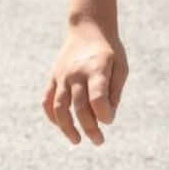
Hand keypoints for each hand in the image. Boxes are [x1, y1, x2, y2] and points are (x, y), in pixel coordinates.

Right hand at [43, 23, 128, 145]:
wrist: (88, 28)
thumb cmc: (109, 50)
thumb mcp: (121, 67)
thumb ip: (114, 91)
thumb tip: (107, 118)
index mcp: (96, 69)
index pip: (97, 98)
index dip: (104, 114)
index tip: (109, 120)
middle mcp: (76, 73)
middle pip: (79, 107)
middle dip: (90, 128)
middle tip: (99, 141)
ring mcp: (62, 76)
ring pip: (59, 107)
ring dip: (67, 127)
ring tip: (77, 140)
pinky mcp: (53, 77)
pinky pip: (47, 100)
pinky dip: (52, 115)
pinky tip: (62, 126)